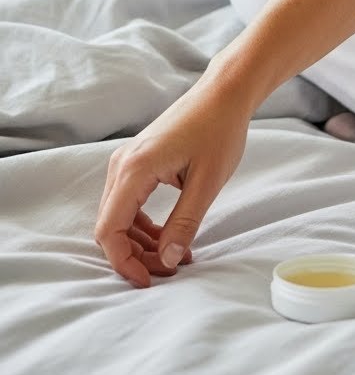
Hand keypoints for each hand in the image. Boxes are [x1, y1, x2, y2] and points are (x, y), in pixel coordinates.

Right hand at [94, 72, 251, 287]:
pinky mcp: (138, 160)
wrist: (224, 93)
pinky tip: (171, 235)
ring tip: (176, 256)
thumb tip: (167, 260)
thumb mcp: (207, 182)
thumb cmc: (219, 130)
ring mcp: (127, 161)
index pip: (110, 230)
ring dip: (141, 242)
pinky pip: (129, 202)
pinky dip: (144, 225)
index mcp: (134, 169)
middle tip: (171, 269)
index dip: (124, 263)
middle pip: (110, 226)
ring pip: (119, 216)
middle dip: (135, 256)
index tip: (151, 281)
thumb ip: (185, 223)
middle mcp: (122, 164)